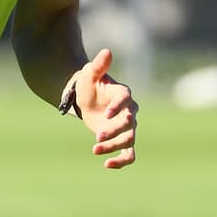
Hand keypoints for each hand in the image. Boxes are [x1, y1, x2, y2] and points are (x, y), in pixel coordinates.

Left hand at [73, 48, 136, 168]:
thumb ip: (99, 65)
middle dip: (115, 131)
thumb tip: (107, 51)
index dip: (118, 107)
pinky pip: (129, 153)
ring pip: (128, 140)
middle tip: (97, 136)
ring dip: (114, 147)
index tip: (107, 114)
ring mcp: (127, 126)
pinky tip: (107, 165)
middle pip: (129, 123)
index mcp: (122, 94)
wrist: (86, 100)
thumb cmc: (89, 84)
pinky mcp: (122, 139)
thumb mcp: (90, 74)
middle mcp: (129, 111)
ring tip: (95, 149)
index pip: (126, 100)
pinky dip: (121, 161)